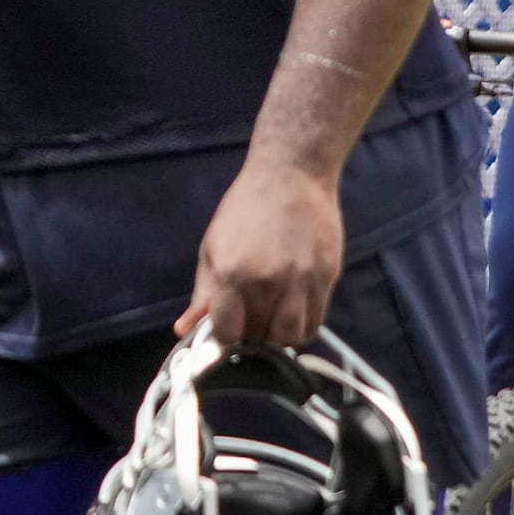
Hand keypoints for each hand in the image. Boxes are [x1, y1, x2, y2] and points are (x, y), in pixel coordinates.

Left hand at [178, 159, 344, 346]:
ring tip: (275, 320)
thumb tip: (185, 328)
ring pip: (293, 336)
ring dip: (281, 336)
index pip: (229, 333)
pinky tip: (294, 307)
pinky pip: (317, 318)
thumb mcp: (213, 247)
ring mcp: (303, 280)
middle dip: (253, 336)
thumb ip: (204, 292)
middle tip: (251, 323)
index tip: (228, 330)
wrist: (291, 176)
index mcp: (233, 275)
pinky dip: (304, 321)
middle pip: (262, 338)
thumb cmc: (245, 209)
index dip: (226, 337)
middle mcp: (270, 283)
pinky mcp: (328, 275)